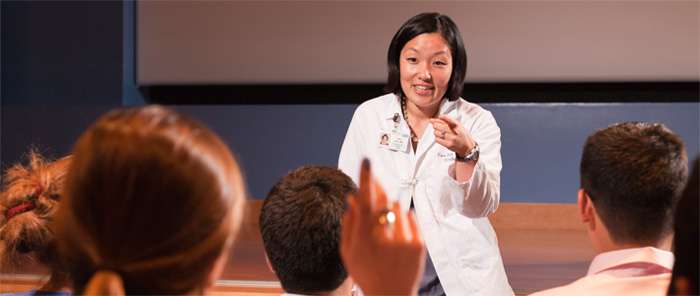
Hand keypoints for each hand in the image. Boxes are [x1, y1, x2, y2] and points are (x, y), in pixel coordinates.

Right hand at [341, 159, 424, 295]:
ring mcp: (403, 241)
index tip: (367, 162)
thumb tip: (352, 197)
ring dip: (388, 206)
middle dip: (377, 185)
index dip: (366, 180)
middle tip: (373, 174)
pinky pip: (409, 218)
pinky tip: (395, 229)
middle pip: (382, 200)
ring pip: (396, 207)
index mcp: (363, 241)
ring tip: (383, 222)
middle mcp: (384, 239)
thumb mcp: (349, 252)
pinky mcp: (418, 245)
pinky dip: (401, 217)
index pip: (365, 203)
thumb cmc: (366, 273)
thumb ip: (349, 224)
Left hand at [430, 115, 475, 156]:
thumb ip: (451, 121)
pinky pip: (437, 139)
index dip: (442, 117)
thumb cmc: (463, 136)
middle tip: (435, 124)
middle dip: (435, 124)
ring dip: (436, 131)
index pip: (449, 119)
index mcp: (458, 126)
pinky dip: (437, 137)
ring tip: (439, 131)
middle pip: (440, 126)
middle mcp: (455, 132)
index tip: (439, 116)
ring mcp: (451, 139)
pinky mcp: (448, 145)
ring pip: (437, 132)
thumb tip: (440, 116)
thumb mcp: (460, 126)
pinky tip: (440, 137)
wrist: (467, 148)